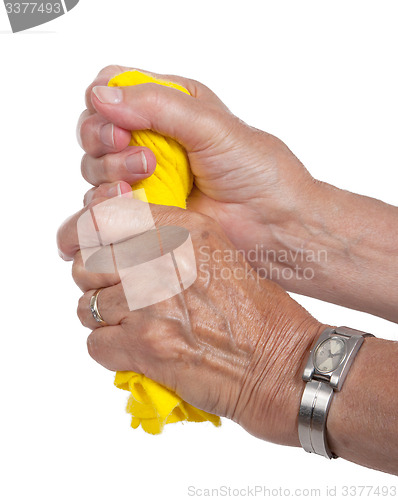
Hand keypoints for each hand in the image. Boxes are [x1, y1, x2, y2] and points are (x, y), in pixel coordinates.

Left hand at [57, 182, 323, 445]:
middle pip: (86, 264)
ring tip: (130, 326)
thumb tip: (123, 246)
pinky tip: (135, 350)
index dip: (92, 238)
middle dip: (95, 282)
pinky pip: (95, 344)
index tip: (98, 252)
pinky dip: (111, 350)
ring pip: (86, 307)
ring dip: (104, 320)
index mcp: (181, 230)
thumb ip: (169, 241)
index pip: (101, 217)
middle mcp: (160, 259)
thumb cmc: (256, 311)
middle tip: (115, 294)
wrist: (281, 361)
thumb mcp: (216, 252)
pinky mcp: (145, 344)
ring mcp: (149, 302)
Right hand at [77, 65, 317, 268]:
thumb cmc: (256, 171)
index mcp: (172, 105)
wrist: (273, 224)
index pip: (113, 88)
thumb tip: (101, 96)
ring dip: (110, 168)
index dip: (104, 100)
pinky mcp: (146, 210)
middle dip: (103, 137)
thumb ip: (157, 105)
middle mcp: (154, 138)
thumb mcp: (210, 125)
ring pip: (94, 165)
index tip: (117, 119)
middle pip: (96, 127)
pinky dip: (108, 200)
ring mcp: (147, 176)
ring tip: (146, 174)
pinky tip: (131, 199)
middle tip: (130, 147)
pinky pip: (104, 203)